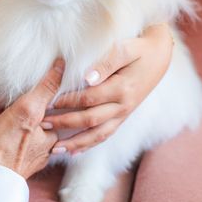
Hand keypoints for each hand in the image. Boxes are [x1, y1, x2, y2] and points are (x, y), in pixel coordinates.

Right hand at [0, 60, 63, 179]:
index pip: (35, 107)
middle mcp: (35, 146)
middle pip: (13, 117)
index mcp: (48, 134)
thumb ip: (44, 89)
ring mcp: (17, 155)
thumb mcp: (27, 111)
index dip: (15, 97)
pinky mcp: (1, 162)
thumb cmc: (9, 149)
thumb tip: (61, 67)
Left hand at [42, 24, 173, 154]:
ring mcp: (124, 114)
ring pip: (98, 135)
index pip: (89, 98)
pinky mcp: (122, 117)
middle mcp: (124, 106)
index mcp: (122, 89)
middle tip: (42, 124)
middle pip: (90, 120)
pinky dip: (89, 145)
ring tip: (55, 149)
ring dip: (76, 143)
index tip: (48, 102)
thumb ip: (105, 63)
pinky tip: (73, 152)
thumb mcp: (124, 49)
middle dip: (65, 123)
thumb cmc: (138, 49)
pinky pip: (105, 135)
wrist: (159, 56)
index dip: (67, 101)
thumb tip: (87, 78)